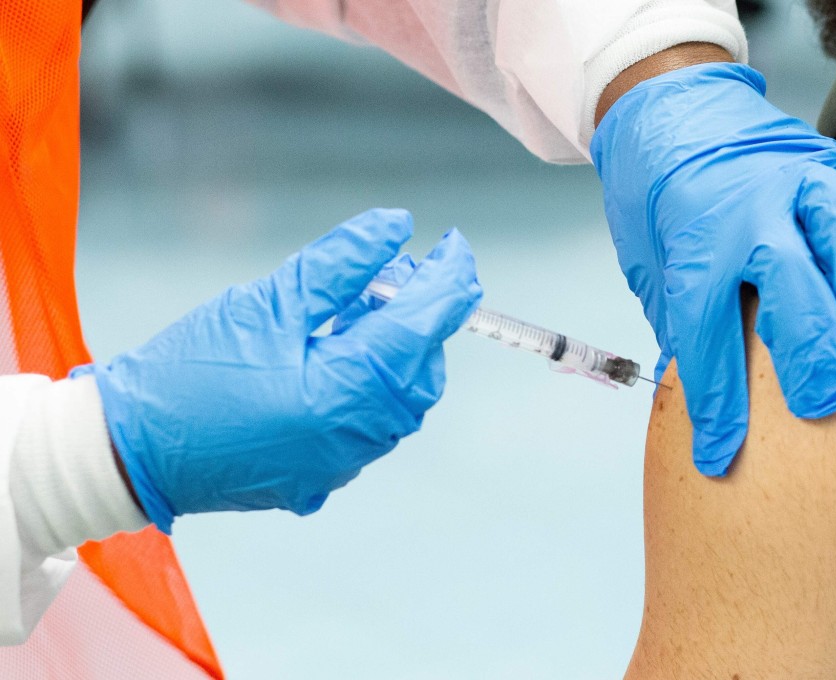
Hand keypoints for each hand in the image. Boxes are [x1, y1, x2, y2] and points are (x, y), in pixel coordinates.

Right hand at [72, 209, 481, 531]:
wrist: (129, 448)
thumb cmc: (189, 370)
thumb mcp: (267, 302)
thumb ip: (341, 264)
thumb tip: (397, 227)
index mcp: (344, 393)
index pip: (423, 327)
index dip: (449, 281)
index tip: (456, 247)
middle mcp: (354, 439)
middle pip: (420, 368)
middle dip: (421, 317)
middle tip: (392, 275)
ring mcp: (340, 465)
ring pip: (399, 400)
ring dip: (394, 350)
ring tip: (357, 309)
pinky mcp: (320, 476)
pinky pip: (368, 425)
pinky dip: (367, 384)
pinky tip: (336, 355)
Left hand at [590, 63, 835, 475]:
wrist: (664, 120)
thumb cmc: (660, 209)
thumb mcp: (655, 273)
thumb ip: (683, 325)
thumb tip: (700, 397)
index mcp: (694, 249)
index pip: (704, 336)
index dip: (714, 404)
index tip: (720, 457)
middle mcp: (746, 213)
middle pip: (786, 282)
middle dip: (810, 348)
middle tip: (824, 401)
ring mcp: (789, 181)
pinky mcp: (823, 158)